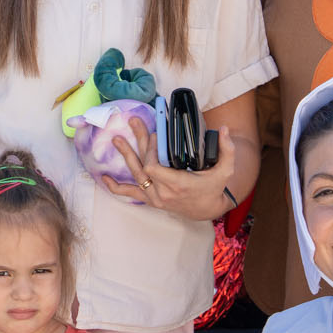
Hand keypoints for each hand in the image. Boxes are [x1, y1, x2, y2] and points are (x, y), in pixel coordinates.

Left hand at [102, 118, 239, 221]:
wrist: (207, 209)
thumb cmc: (214, 188)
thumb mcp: (225, 170)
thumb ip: (227, 150)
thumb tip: (225, 129)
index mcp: (178, 184)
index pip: (154, 166)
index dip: (151, 150)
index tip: (156, 134)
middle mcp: (163, 192)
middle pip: (143, 166)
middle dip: (138, 143)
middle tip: (134, 123)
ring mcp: (155, 197)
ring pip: (136, 176)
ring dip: (126, 156)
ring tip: (117, 139)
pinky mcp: (151, 200)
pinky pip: (130, 194)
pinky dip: (117, 187)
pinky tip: (105, 178)